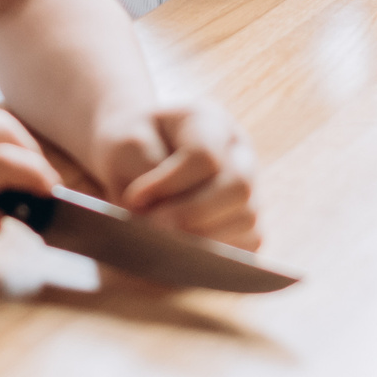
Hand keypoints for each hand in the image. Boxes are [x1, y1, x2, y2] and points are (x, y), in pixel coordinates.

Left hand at [89, 97, 261, 250]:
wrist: (140, 155)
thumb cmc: (132, 147)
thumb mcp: (125, 144)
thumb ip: (142, 170)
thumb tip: (161, 219)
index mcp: (210, 122)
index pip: (205, 156)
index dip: (170, 184)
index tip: (134, 199)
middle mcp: (240, 154)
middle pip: (238, 187)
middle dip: (192, 214)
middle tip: (154, 226)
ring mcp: (251, 187)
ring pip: (247, 220)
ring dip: (201, 237)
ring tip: (162, 238)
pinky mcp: (249, 223)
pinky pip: (246, 246)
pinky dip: (214, 254)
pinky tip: (182, 249)